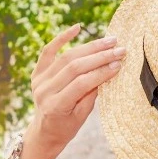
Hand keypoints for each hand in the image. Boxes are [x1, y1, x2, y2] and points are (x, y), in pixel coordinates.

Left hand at [22, 25, 123, 158]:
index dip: (101, 72)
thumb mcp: (82, 116)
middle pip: (74, 67)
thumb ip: (92, 93)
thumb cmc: (67, 126)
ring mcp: (38, 80)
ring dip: (90, 47)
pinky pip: (48, 51)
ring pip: (66, 57)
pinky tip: (77, 27)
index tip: (119, 64)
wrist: (44, 131)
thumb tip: (110, 68)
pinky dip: (62, 37)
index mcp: (55, 105)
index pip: (82, 83)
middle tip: (120, 49)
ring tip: (110, 41)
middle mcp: (44, 91)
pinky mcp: (37, 72)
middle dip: (100, 56)